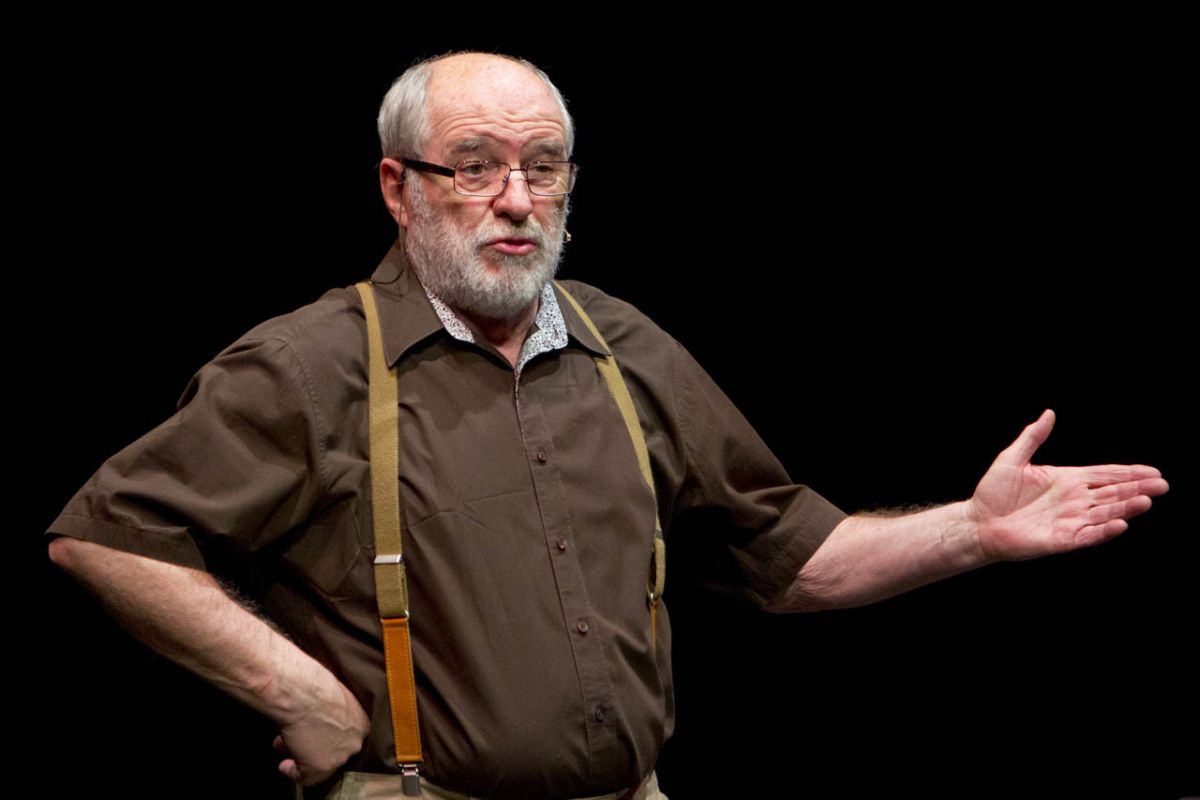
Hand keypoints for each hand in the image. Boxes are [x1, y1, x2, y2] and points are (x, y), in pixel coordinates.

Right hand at [272, 680, 369, 785]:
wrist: (300, 693)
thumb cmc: (312, 685)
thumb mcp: (331, 695)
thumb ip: (331, 709)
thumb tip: (319, 713)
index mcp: (361, 722)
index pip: (347, 735)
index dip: (327, 734)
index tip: (316, 732)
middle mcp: (354, 741)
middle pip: (334, 749)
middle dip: (314, 744)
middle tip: (299, 738)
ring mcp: (338, 756)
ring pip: (319, 762)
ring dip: (301, 755)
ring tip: (285, 745)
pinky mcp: (319, 767)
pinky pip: (306, 777)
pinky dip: (293, 772)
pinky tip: (285, 766)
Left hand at [969, 409, 1168, 561]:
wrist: (977, 523)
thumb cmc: (992, 493)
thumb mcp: (1012, 459)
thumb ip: (1033, 437)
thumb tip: (1049, 413)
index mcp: (1067, 480)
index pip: (1104, 475)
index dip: (1129, 473)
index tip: (1153, 471)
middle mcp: (1074, 500)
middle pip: (1113, 493)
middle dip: (1137, 489)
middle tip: (1162, 484)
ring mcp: (1070, 520)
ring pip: (1106, 513)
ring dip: (1126, 508)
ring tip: (1146, 501)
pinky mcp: (1062, 539)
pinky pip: (1089, 535)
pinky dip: (1105, 530)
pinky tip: (1121, 523)